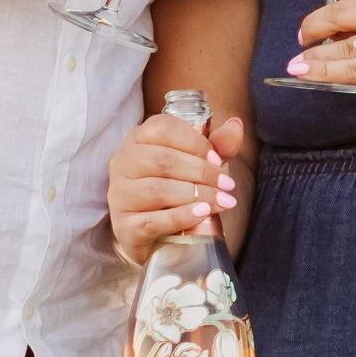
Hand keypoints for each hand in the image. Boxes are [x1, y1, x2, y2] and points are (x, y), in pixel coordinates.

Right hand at [108, 112, 247, 263]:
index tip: (218, 159)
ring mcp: (120, 194)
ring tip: (222, 201)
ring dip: (196, 195)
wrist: (150, 231)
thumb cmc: (174, 187)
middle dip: (202, 172)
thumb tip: (236, 125)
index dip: (195, 142)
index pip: (163, 128)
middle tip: (227, 185)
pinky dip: (182, 217)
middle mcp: (123, 162)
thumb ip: (217, 145)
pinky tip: (202, 214)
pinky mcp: (124, 225)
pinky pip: (153, 221)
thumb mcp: (197, 162)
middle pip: (163, 160)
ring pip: (158, 190)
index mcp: (138, 138)